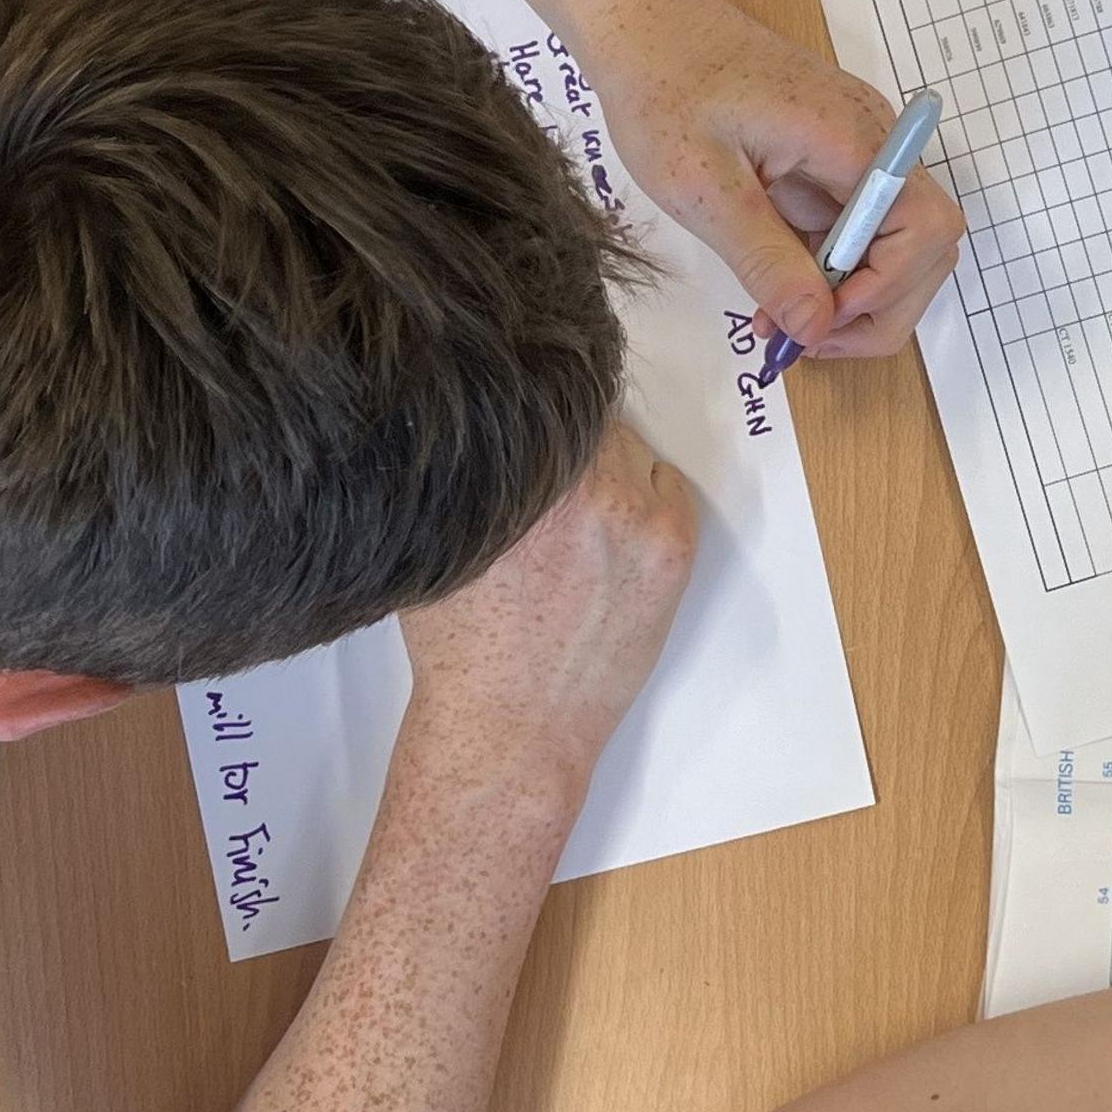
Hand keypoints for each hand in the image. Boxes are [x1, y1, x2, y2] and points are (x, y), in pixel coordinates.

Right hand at [397, 425, 699, 769]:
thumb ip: (463, 471)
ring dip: (606, 464)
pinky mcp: (674, 544)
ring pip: (629, 448)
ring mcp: (635, 513)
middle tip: (549, 469)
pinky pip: (668, 485)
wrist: (513, 724)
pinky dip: (645, 497)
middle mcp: (580, 483)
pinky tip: (610, 536)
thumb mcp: (438, 537)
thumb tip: (471, 413)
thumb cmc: (461, 643)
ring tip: (576, 514)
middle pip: (588, 413)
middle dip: (566, 433)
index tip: (525, 398)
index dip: (532, 393)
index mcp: (516, 473)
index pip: (541, 388)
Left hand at [561, 0, 967, 358]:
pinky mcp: (832, 156)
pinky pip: (856, 226)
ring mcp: (856, 147)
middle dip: (879, 305)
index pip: (924, 227)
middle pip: (926, 243)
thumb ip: (765, 259)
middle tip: (809, 341)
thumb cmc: (662, 85)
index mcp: (851, 137)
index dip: (888, 288)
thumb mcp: (703, 187)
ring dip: (856, 294)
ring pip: (896, 242)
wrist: (640, 20)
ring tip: (786, 322)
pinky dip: (830, 270)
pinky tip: (779, 291)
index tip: (822, 320)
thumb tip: (815, 326)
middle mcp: (872, 140)